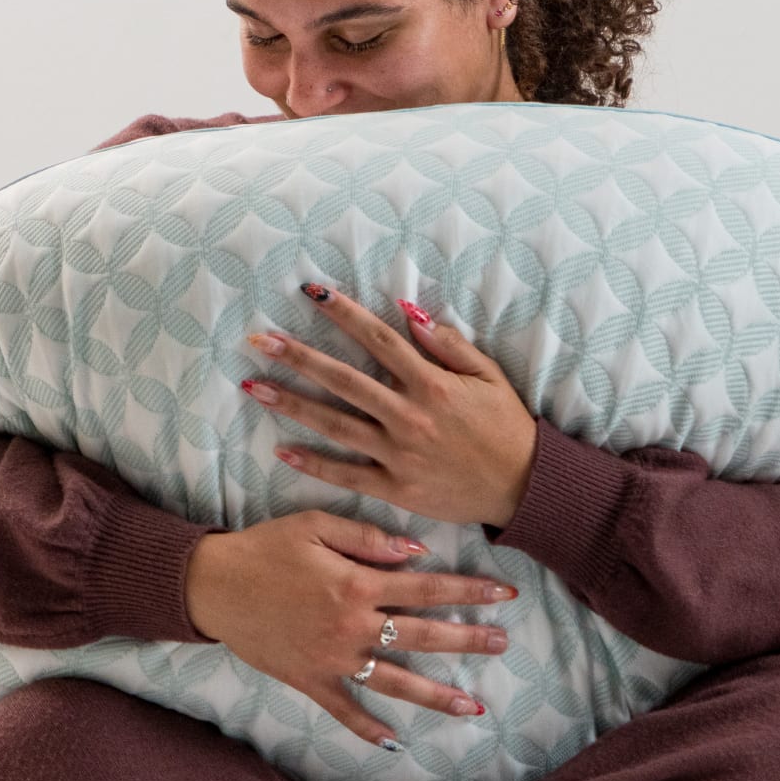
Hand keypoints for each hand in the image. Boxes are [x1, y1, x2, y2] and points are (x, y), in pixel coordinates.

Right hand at [183, 513, 515, 749]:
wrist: (212, 586)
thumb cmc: (264, 548)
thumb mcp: (316, 525)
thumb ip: (368, 539)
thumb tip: (417, 552)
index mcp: (357, 585)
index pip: (427, 590)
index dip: (468, 592)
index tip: (504, 595)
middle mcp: (352, 627)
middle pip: (423, 636)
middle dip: (467, 640)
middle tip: (502, 644)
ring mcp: (332, 659)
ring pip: (394, 681)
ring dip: (435, 694)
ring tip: (472, 705)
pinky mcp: (309, 681)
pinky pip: (344, 710)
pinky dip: (368, 728)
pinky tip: (395, 742)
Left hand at [240, 285, 538, 529]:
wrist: (523, 487)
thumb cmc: (507, 426)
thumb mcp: (488, 376)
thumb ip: (449, 345)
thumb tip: (409, 313)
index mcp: (432, 384)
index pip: (378, 339)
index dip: (344, 313)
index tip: (312, 292)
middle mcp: (409, 416)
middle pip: (344, 380)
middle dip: (298, 357)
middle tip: (260, 339)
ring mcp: (399, 454)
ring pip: (335, 424)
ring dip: (293, 404)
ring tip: (255, 386)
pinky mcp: (396, 488)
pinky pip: (347, 474)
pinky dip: (313, 463)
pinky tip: (282, 449)